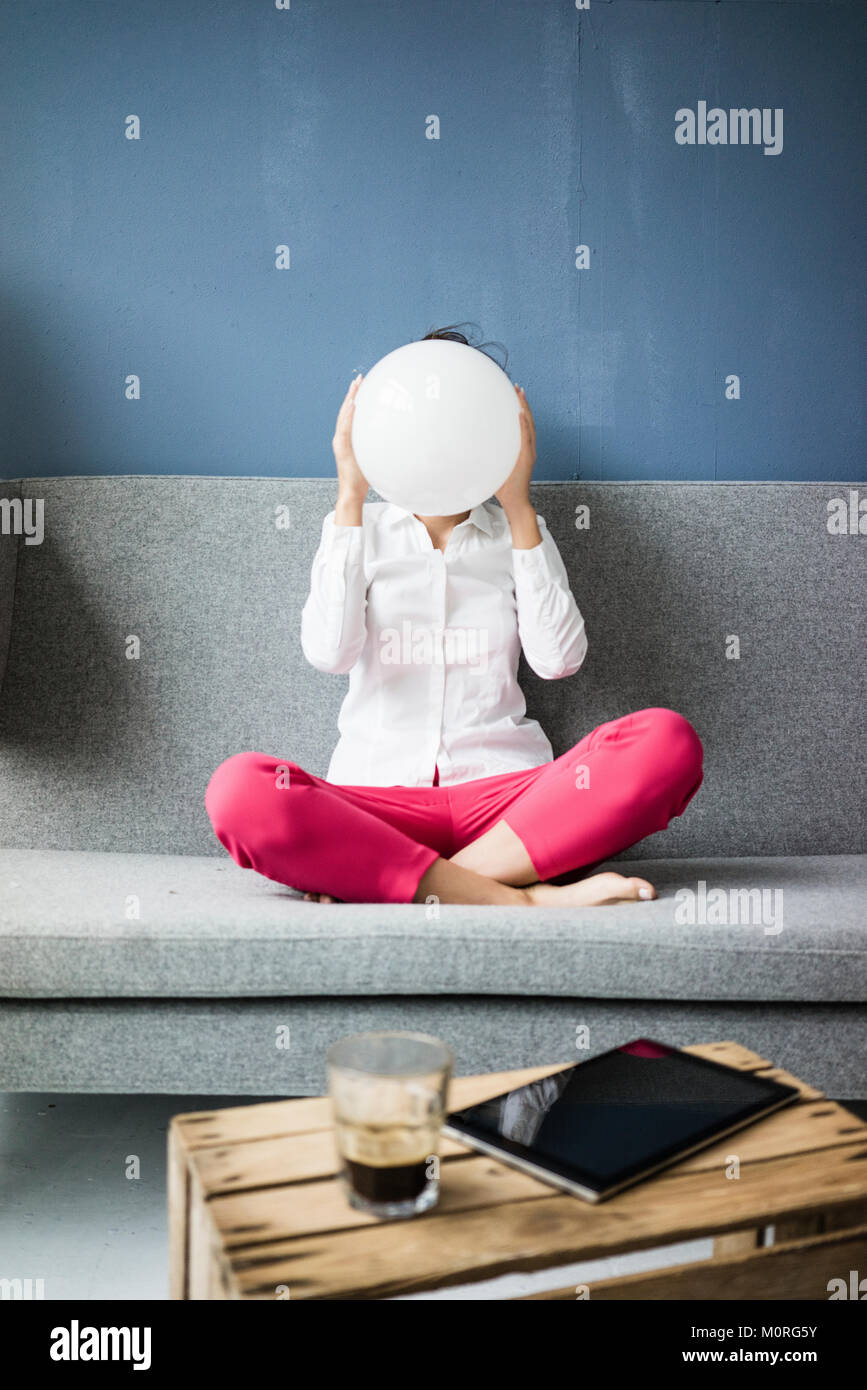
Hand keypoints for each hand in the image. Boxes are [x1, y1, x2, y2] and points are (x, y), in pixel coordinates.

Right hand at [332, 374, 368, 501]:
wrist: (352, 492)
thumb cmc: (364, 477)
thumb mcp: (373, 456)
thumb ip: (378, 445)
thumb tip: (394, 437)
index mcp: (348, 438)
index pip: (352, 414)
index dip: (356, 398)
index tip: (362, 384)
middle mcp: (341, 437)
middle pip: (346, 410)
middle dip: (352, 393)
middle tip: (359, 378)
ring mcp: (340, 442)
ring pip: (344, 416)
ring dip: (350, 400)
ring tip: (355, 386)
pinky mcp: (341, 448)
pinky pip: (345, 428)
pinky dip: (348, 415)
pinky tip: (353, 404)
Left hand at [495, 384, 535, 518]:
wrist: (515, 504)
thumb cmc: (503, 490)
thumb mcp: (492, 469)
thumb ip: (485, 459)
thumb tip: (466, 452)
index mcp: (520, 450)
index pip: (521, 426)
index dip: (519, 410)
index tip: (513, 395)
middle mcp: (527, 449)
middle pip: (527, 421)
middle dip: (522, 403)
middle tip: (516, 387)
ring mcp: (528, 453)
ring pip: (529, 425)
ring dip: (524, 409)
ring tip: (519, 394)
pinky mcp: (527, 459)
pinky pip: (526, 439)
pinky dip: (524, 425)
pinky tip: (520, 414)